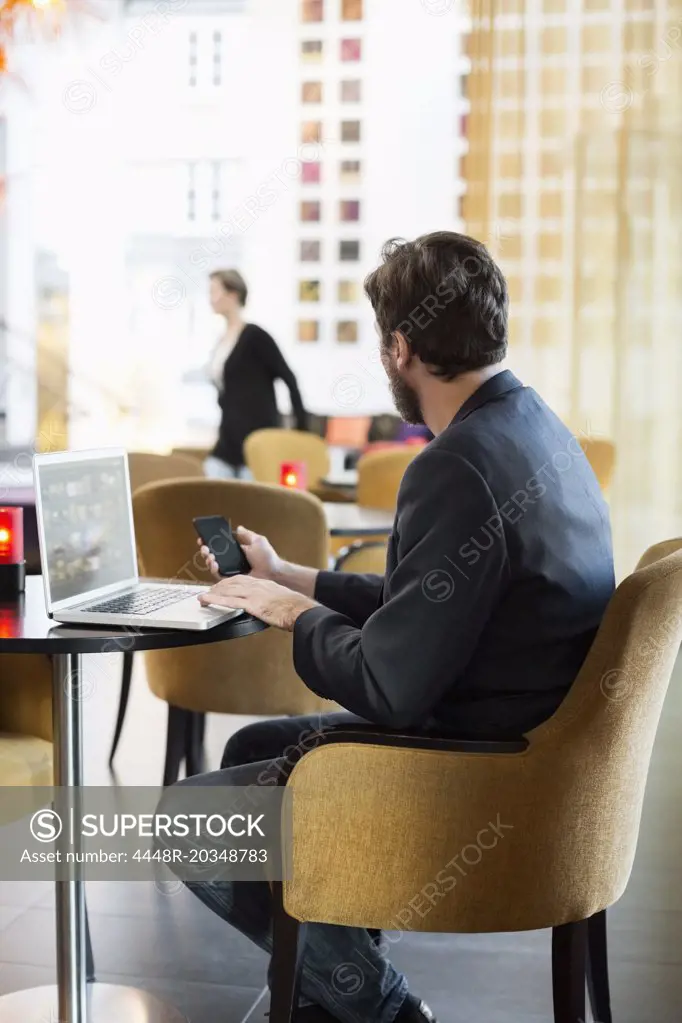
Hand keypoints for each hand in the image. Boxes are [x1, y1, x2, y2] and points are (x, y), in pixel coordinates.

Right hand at [197, 525, 282, 581]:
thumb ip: (247, 535)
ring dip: (208, 560)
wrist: (273, 572)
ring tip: (210, 556)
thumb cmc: (268, 557)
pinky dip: (214, 570)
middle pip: (212, 556)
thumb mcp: (258, 541)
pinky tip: (214, 564)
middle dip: (205, 551)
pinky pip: (218, 576)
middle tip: (204, 547)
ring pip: (213, 566)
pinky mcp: (231, 580)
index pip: (218, 546)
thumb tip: (239, 527)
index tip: (202, 538)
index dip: (209, 542)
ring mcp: (230, 570)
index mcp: (235, 551)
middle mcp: (231, 561)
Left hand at [199, 575, 317, 630]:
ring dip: (213, 593)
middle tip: (209, 590)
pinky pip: (229, 601)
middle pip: (232, 582)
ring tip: (204, 596)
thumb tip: (268, 606)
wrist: (300, 610)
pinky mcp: (251, 604)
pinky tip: (205, 600)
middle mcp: (257, 585)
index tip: (223, 585)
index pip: (242, 579)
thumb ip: (271, 600)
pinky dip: (214, 600)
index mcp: (264, 583)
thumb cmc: (294, 607)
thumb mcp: (281, 599)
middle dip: (219, 586)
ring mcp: (253, 594)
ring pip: (228, 590)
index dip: (230, 582)